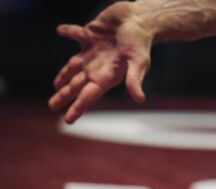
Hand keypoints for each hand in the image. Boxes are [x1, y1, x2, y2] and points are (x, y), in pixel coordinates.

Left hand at [49, 2, 152, 123]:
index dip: (77, 108)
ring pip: (73, 66)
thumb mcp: (138, 62)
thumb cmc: (140, 41)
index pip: (88, 96)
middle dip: (65, 95)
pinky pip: (74, 35)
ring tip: (56, 84)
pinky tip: (59, 31)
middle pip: (76, 85)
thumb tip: (140, 99)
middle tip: (53, 106)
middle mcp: (98, 66)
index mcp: (107, 76)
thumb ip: (134, 80)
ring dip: (64, 75)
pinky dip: (66, 32)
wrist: (141, 19)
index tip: (68, 121)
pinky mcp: (91, 35)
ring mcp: (93, 51)